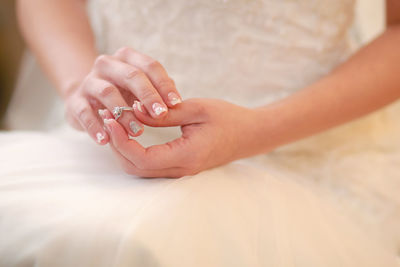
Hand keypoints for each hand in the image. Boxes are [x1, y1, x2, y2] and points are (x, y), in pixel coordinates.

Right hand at [64, 47, 182, 143]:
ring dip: (125, 113)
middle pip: (131, 75)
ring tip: (138, 131)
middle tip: (161, 115)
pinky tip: (105, 140)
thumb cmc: (124, 94)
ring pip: (108, 93)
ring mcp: (89, 81)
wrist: (86, 98)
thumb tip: (175, 105)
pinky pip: (84, 112)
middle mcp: (107, 64)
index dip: (164, 84)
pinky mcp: (75, 100)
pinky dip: (95, 126)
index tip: (176, 103)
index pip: (150, 66)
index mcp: (128, 58)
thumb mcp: (142, 89)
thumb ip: (158, 93)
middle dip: (148, 95)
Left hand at [99, 98, 259, 177]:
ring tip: (116, 124)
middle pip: (136, 169)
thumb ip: (163, 113)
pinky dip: (135, 152)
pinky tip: (131, 133)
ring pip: (141, 170)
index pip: (142, 158)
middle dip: (117, 146)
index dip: (121, 141)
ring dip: (124, 150)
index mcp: (186, 155)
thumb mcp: (196, 109)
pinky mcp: (181, 167)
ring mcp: (181, 172)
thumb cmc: (228, 118)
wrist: (250, 134)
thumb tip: (133, 110)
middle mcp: (181, 170)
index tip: (112, 119)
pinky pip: (150, 166)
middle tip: (109, 119)